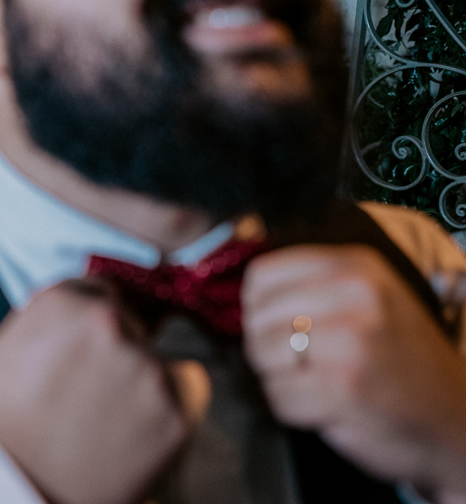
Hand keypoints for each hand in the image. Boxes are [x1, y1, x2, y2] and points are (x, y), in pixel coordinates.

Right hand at [0, 282, 189, 503]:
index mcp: (65, 301)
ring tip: (102, 419)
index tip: (88, 342)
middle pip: (130, 324)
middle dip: (117, 348)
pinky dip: (153, 420)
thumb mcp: (4, 349)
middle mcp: (112, 324)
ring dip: (136, 384)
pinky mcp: (176, 414)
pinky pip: (172, 405)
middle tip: (91, 388)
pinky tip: (120, 439)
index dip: (91, 319)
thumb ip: (47, 319)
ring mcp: (148, 369)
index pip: (98, 289)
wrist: (17, 489)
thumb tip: (75, 311)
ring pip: (152, 366)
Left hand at [243, 245, 465, 499]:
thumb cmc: (401, 360)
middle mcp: (355, 297)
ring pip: (261, 356)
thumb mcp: (371, 299)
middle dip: (267, 347)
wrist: (456, 422)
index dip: (258, 305)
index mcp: (356, 267)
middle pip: (256, 318)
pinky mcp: (342, 390)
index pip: (262, 274)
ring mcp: (349, 344)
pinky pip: (278, 396)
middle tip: (303, 362)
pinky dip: (293, 408)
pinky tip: (325, 405)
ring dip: (279, 378)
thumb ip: (313, 282)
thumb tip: (244, 278)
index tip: (278, 323)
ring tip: (316, 381)